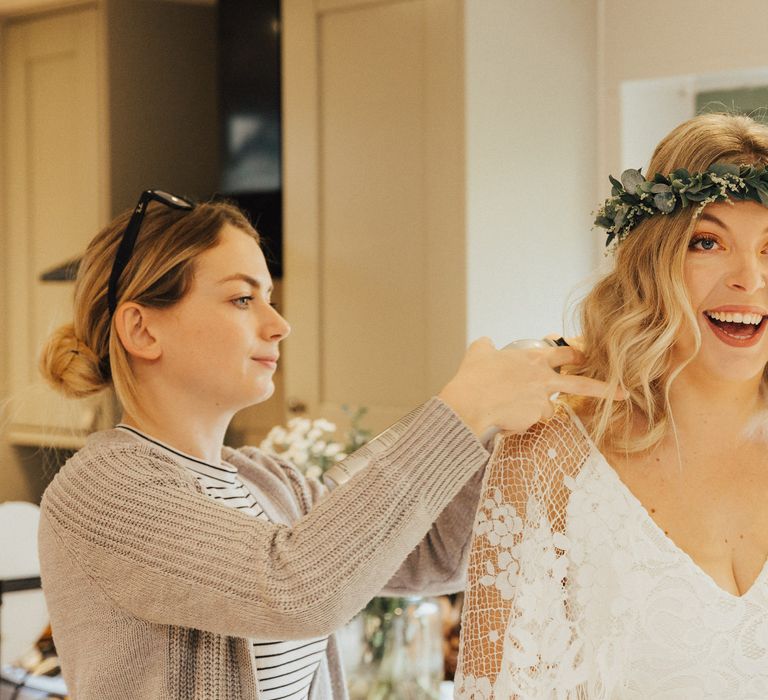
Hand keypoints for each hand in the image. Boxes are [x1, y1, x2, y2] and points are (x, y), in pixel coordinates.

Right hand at [437, 337, 623, 436]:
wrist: (470, 402)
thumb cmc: (473, 376)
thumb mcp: (479, 352)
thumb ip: (487, 346)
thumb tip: (486, 343)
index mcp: (533, 359)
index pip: (565, 354)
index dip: (578, 356)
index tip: (588, 359)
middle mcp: (543, 378)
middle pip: (581, 385)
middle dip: (604, 389)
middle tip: (622, 393)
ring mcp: (541, 400)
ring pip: (546, 409)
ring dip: (531, 412)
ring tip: (506, 409)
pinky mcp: (535, 418)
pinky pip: (530, 423)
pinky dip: (519, 423)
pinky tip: (504, 419)